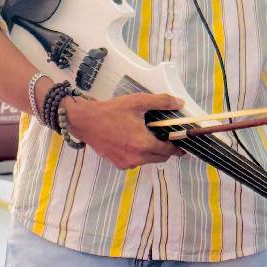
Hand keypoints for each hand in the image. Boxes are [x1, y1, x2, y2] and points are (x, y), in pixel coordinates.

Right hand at [64, 91, 184, 169]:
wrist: (85, 121)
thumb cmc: (110, 111)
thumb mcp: (138, 102)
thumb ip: (161, 102)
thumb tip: (179, 103)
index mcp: (144, 144)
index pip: (169, 151)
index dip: (177, 147)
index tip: (182, 143)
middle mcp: (137, 158)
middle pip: (161, 158)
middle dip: (166, 149)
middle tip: (166, 136)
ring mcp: (127, 163)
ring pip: (149, 160)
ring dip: (153, 151)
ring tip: (148, 135)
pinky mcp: (118, 164)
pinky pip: (136, 161)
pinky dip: (140, 153)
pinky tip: (134, 140)